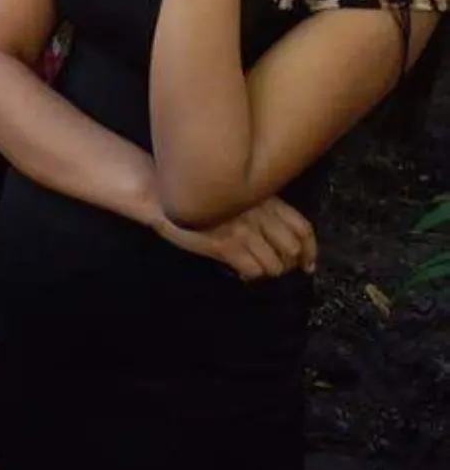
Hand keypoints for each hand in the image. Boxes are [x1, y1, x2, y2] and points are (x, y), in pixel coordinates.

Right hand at [155, 196, 317, 280]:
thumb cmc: (194, 192)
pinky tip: (238, 273)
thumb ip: (256, 208)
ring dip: (266, 272)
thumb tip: (272, 234)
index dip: (310, 250)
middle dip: (287, 264)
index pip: (302, 228)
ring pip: (274, 265)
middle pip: (291, 250)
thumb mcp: (233, 193)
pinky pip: (253, 271)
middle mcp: (259, 214)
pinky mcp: (226, 245)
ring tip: (252, 269)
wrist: (159, 193)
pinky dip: (249, 276)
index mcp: (264, 199)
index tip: (307, 264)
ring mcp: (243, 230)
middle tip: (275, 269)